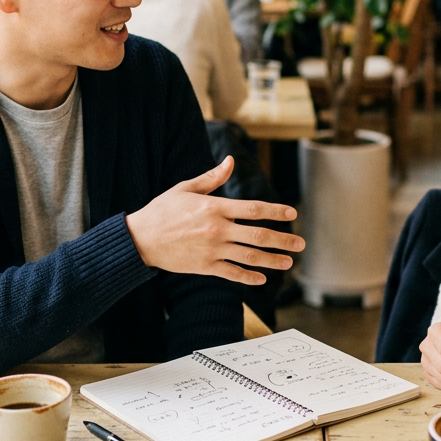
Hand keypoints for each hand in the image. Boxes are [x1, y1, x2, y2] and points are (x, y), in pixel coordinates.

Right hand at [125, 157, 303, 284]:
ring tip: (288, 262)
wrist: (140, 238)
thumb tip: (231, 161)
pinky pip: (231, 274)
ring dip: (272, 260)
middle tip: (300, 243)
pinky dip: (248, 278)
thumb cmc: (163, 210)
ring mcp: (212, 250)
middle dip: (282, 239)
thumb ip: (212, 177)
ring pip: (249, 257)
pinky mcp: (204, 266)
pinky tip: (261, 279)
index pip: (253, 209)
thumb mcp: (186, 188)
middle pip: (258, 235)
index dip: (276, 211)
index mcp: (214, 207)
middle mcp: (217, 229)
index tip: (292, 213)